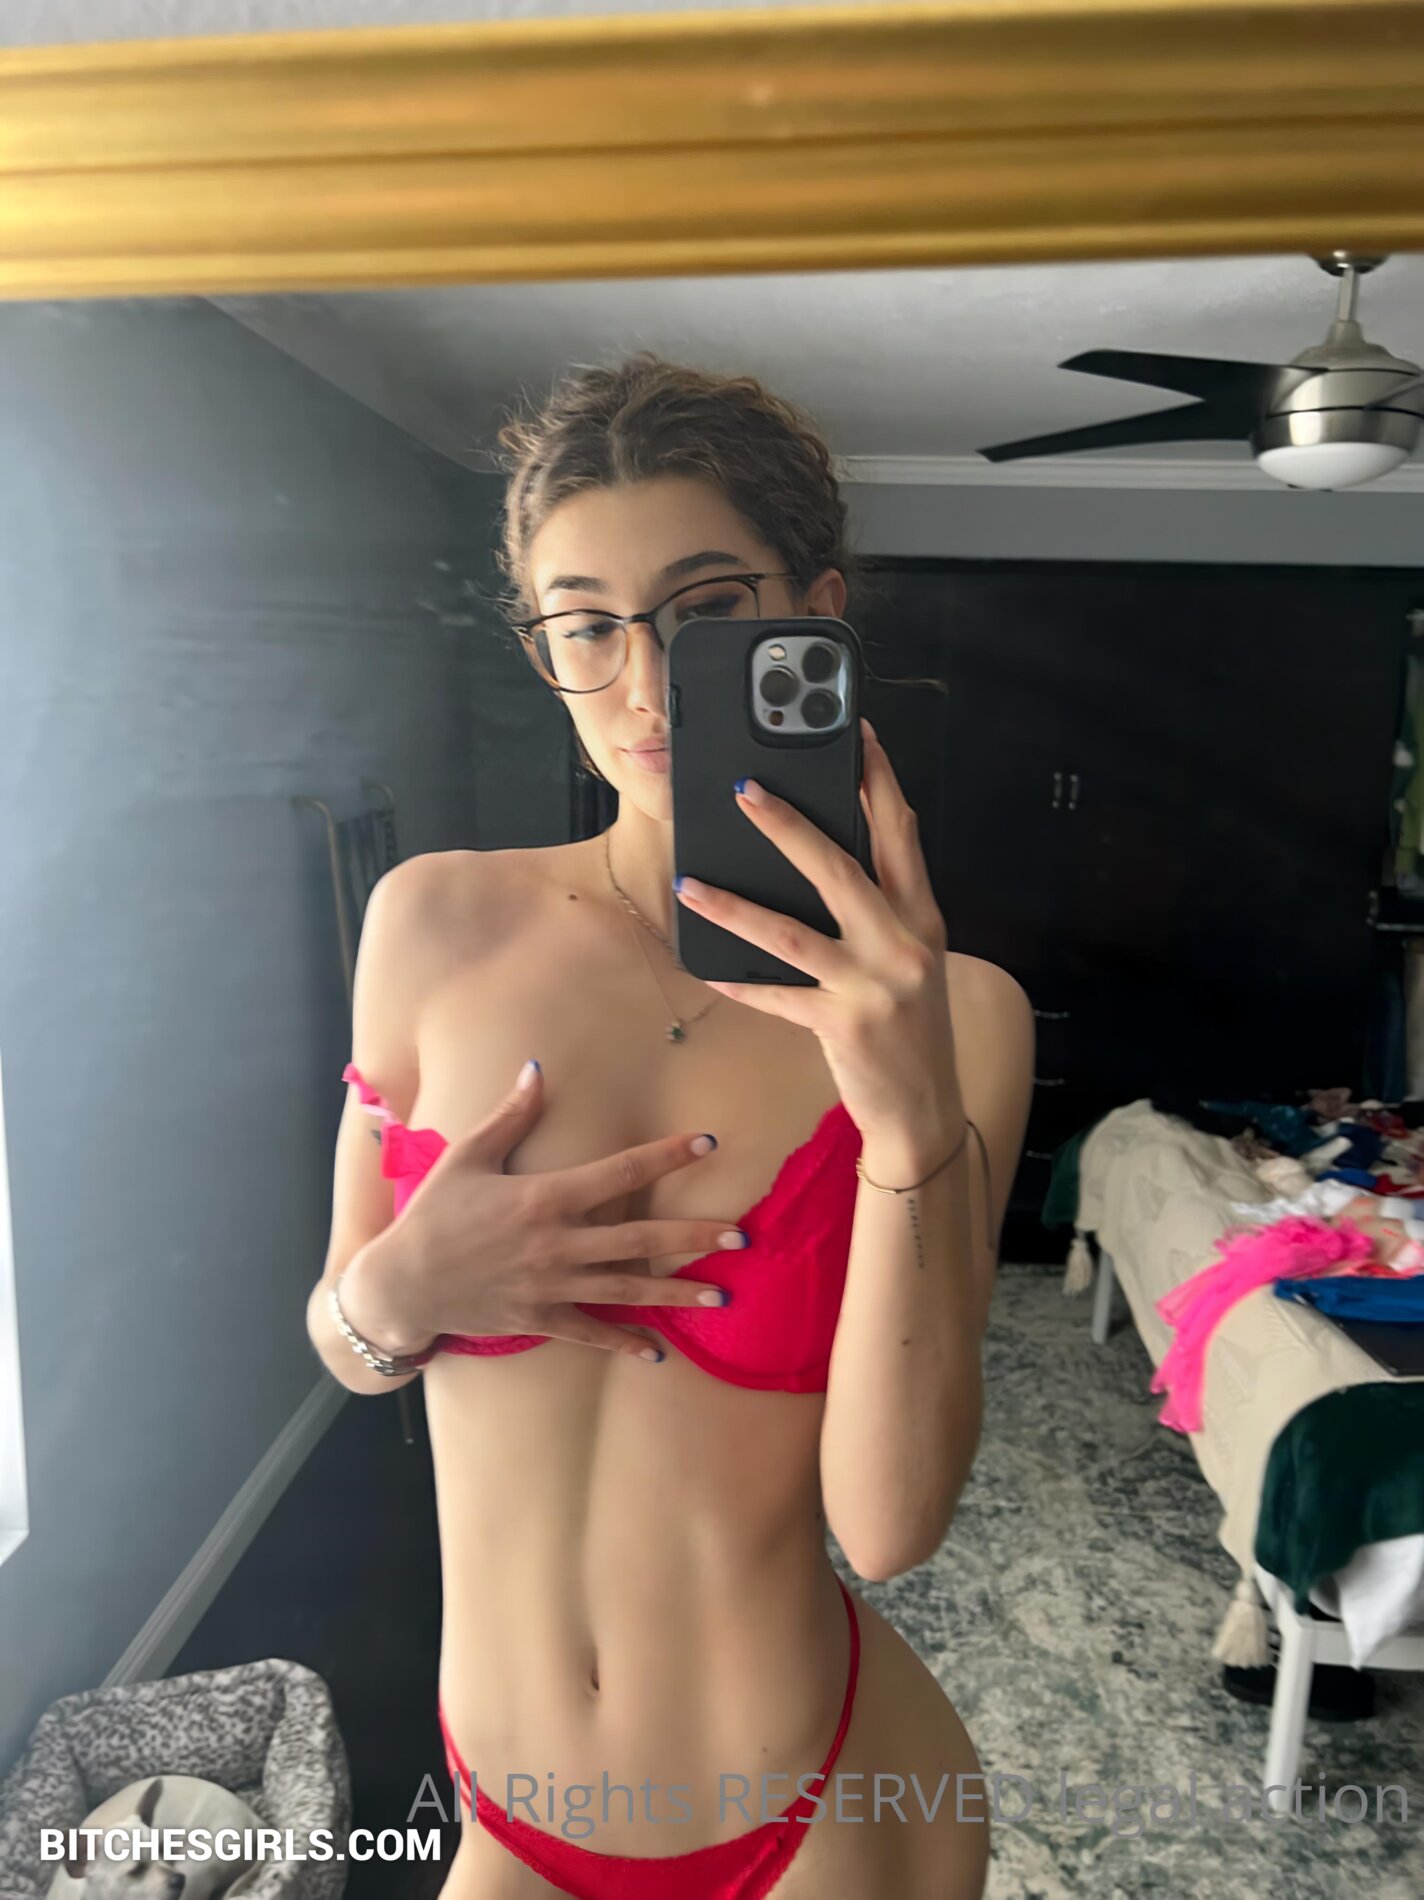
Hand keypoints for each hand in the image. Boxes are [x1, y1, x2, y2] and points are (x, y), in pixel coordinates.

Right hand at [341, 1063, 747, 1361]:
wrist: (401, 1285)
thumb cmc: (433, 1215)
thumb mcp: (467, 1157)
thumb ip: (510, 1116)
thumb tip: (537, 1068)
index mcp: (544, 1199)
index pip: (619, 1172)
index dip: (666, 1156)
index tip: (707, 1143)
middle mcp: (556, 1245)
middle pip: (638, 1239)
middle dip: (692, 1237)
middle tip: (741, 1235)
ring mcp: (550, 1287)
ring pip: (627, 1291)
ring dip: (677, 1293)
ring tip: (722, 1295)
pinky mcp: (540, 1320)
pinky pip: (591, 1334)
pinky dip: (625, 1342)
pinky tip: (659, 1350)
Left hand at [673, 718, 960, 1138]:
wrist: (927, 1111)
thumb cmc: (910, 1028)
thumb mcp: (912, 960)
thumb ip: (882, 911)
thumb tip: (823, 856)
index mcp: (922, 919)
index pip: (902, 834)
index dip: (878, 780)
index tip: (854, 734)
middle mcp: (903, 945)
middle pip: (840, 868)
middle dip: (789, 825)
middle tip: (742, 789)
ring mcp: (874, 987)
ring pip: (793, 932)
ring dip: (735, 904)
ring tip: (691, 881)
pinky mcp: (843, 1027)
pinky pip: (778, 996)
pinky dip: (740, 980)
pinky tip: (706, 964)